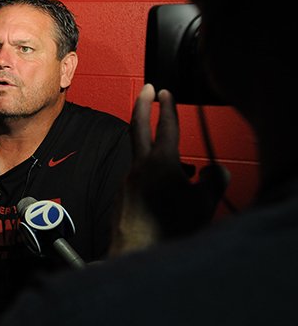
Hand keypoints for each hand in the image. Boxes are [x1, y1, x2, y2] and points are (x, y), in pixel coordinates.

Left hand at [109, 84, 227, 255]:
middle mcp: (139, 166)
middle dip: (143, 104)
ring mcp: (127, 179)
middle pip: (138, 127)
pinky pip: (139, 178)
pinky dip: (151, 177)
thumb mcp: (202, 204)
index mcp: (161, 162)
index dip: (168, 107)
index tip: (165, 91)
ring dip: (157, 155)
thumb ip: (212, 182)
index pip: (166, 127)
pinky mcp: (122, 194)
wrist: (136, 252)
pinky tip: (163, 195)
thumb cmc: (168, 228)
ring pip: (142, 158)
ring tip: (179, 172)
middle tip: (147, 89)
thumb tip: (217, 172)